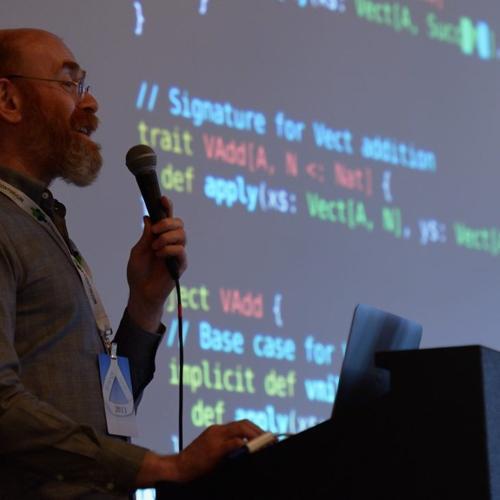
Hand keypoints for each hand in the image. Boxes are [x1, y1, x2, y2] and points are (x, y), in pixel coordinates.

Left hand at [126, 196, 186, 331]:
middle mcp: (171, 243)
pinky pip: (180, 250)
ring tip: (155, 247)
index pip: (168, 218)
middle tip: (155, 231)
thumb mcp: (138, 251)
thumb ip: (145, 236)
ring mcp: (177, 253)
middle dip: (167, 222)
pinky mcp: (181, 264)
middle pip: (179, 223)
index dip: (167, 207)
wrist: (141, 293)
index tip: (163, 199)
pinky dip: (169, 249)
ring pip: (182, 235)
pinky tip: (159, 255)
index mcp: (160, 237)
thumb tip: (148, 217)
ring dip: (166, 237)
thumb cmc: (138, 273)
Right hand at [135, 420, 264, 485]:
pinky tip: (252, 449)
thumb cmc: (194, 465)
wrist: (176, 469)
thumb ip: (227, 448)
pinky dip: (244, 444)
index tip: (267, 437)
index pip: (240, 424)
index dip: (255, 429)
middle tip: (271, 440)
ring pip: (240, 430)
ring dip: (256, 436)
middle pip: (243, 424)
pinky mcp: (214, 449)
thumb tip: (246, 450)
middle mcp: (216, 431)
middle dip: (259, 431)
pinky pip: (232, 443)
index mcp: (217, 431)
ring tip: (265, 444)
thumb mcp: (211, 453)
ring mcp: (215, 438)